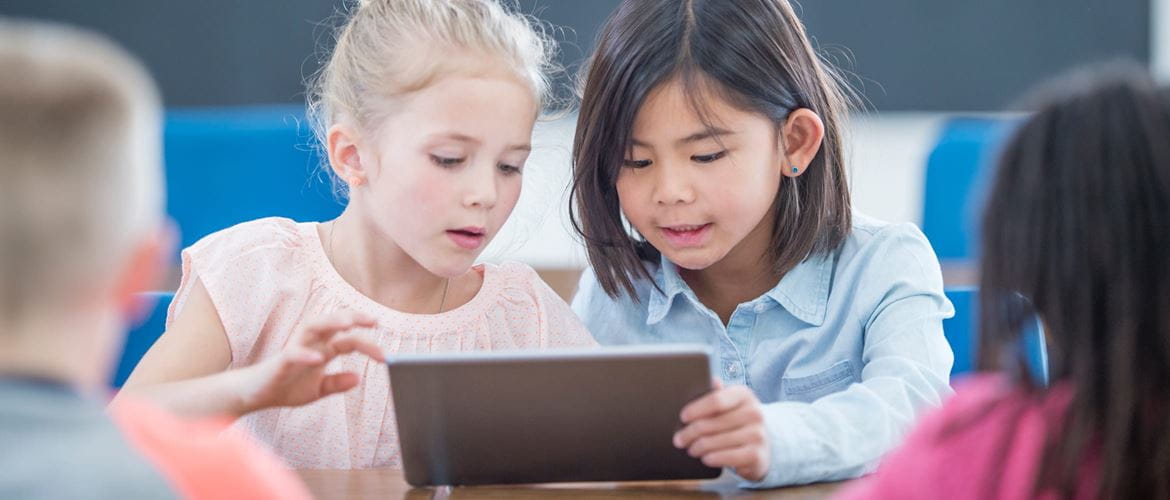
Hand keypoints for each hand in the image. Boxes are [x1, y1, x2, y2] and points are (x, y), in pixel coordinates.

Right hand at [237, 311, 381, 412]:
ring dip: (331, 322)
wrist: (256, 395)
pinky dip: (305, 354)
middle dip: (353, 317)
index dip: (368, 345)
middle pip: (333, 322)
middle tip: (373, 320)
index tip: (386, 356)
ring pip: (313, 326)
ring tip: (348, 323)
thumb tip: (358, 378)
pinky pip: (293, 353)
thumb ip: (337, 383)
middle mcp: (311, 343)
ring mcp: (296, 348)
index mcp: (323, 348)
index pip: (349, 340)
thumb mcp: (318, 389)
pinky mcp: (281, 361)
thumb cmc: (287, 387)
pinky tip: (318, 358)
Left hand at [673, 380, 769, 481]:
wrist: (762, 444)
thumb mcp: (729, 404)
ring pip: (715, 442)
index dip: (696, 409)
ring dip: (698, 448)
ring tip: (691, 449)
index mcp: (744, 395)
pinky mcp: (756, 455)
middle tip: (679, 440)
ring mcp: (757, 434)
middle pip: (711, 423)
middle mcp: (754, 413)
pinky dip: (712, 459)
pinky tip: (705, 458)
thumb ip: (718, 394)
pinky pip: (726, 458)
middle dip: (690, 433)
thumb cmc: (738, 421)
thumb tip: (712, 380)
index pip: (715, 400)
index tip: (683, 417)